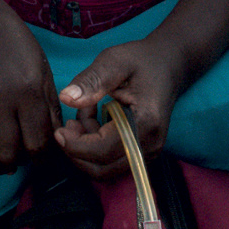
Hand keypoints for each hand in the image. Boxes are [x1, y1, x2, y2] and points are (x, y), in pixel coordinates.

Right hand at [0, 3, 58, 172]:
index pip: (37, 143)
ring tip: (2, 160)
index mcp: (27, 91)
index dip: (42, 156)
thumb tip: (55, 140)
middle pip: (8, 154)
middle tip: (21, 157)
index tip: (40, 154)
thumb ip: (49, 108)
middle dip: (19, 162)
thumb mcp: (42, 71)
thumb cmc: (14, 47)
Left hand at [52, 37, 191, 177]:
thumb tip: (65, 98)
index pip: (104, 151)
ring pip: (105, 168)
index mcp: (145, 123)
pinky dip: (95, 146)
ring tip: (84, 113)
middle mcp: (150, 145)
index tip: (59, 130)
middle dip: (78, 150)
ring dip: (86, 148)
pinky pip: (111, 160)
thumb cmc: (142, 60)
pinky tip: (93, 118)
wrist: (169, 64)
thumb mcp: (114, 61)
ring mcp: (147, 152)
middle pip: (103, 168)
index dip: (76, 145)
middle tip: (69, 123)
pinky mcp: (141, 152)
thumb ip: (91, 80)